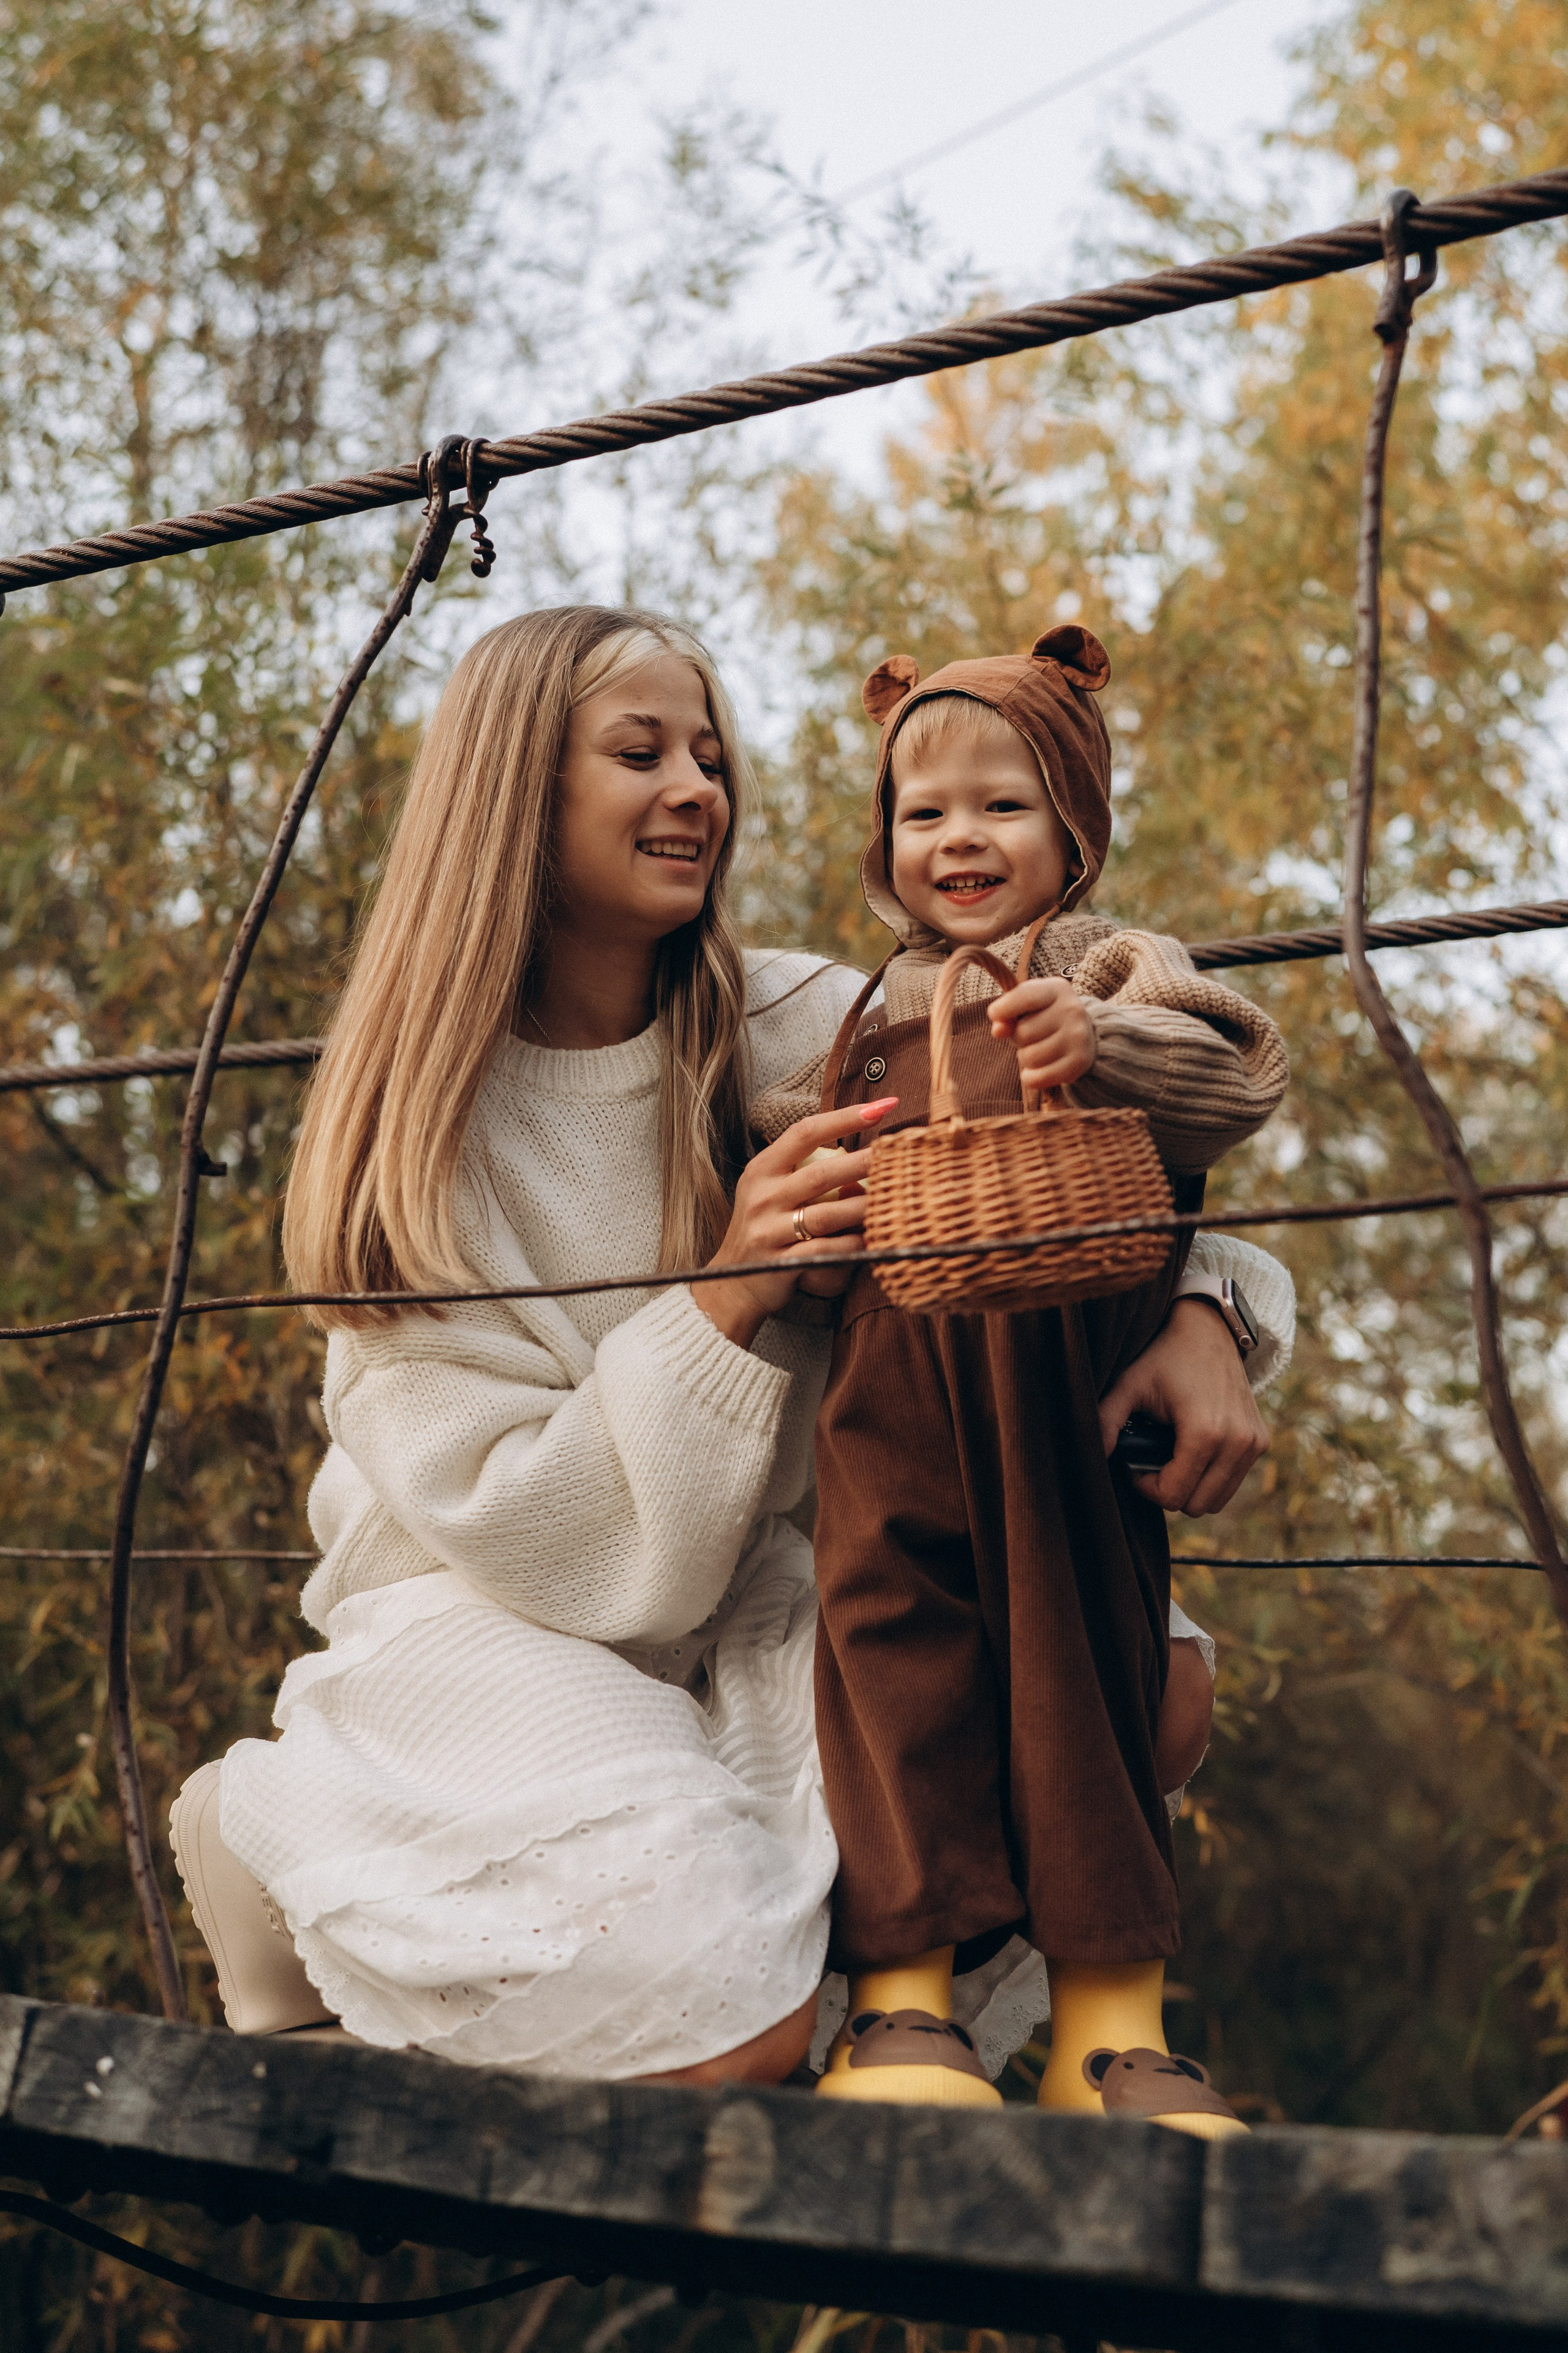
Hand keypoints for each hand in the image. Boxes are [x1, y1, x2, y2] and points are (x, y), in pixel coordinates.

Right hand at [696, 1099, 897, 1349]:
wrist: (732, 1282)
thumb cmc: (763, 1229)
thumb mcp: (769, 1189)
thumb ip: (801, 1167)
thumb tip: (857, 1149)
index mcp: (762, 1170)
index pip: (804, 1132)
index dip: (844, 1118)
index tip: (881, 1107)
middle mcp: (762, 1196)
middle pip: (821, 1173)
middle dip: (863, 1162)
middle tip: (896, 1154)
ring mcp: (769, 1230)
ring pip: (827, 1214)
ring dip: (864, 1205)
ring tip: (893, 1197)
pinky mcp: (780, 1263)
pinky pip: (824, 1251)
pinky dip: (852, 1244)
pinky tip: (873, 1238)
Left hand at [988, 976, 1095, 1099]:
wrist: (1082, 1034)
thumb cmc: (1044, 1017)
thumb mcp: (1026, 1006)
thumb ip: (1006, 1013)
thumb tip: (998, 1031)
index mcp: (1057, 989)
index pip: (1025, 997)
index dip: (1003, 1008)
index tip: (995, 1013)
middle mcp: (1072, 1010)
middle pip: (1023, 1032)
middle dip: (1018, 1038)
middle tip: (1030, 1036)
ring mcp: (1078, 1037)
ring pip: (1029, 1057)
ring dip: (1025, 1058)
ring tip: (1037, 1049)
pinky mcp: (1079, 1063)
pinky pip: (1037, 1078)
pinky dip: (1030, 1077)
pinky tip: (1038, 1069)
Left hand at [1098, 1296, 1268, 1515]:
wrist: (1208, 1330)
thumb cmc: (1164, 1357)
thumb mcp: (1129, 1386)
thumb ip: (1106, 1422)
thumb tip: (1093, 1457)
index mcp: (1205, 1433)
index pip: (1173, 1495)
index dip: (1146, 1488)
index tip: (1135, 1465)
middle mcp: (1237, 1442)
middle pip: (1197, 1505)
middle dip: (1168, 1490)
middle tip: (1150, 1463)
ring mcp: (1253, 1443)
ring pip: (1217, 1499)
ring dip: (1190, 1487)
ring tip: (1170, 1457)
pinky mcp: (1260, 1442)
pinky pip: (1232, 1482)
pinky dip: (1210, 1477)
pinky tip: (1191, 1451)